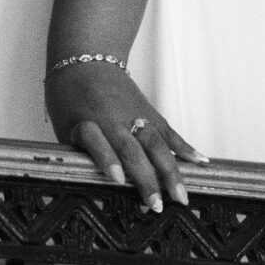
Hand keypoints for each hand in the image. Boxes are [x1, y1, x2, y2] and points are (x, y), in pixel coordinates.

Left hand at [44, 61, 196, 214]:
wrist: (85, 59)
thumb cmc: (69, 98)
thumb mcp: (63, 126)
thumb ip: (79, 153)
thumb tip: (88, 186)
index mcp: (86, 123)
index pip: (96, 142)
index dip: (107, 160)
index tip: (117, 179)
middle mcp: (113, 119)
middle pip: (132, 150)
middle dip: (145, 179)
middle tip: (155, 206)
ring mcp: (135, 115)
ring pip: (156, 144)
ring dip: (170, 172)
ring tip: (181, 196)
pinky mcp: (149, 112)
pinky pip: (169, 132)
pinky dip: (186, 148)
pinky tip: (201, 163)